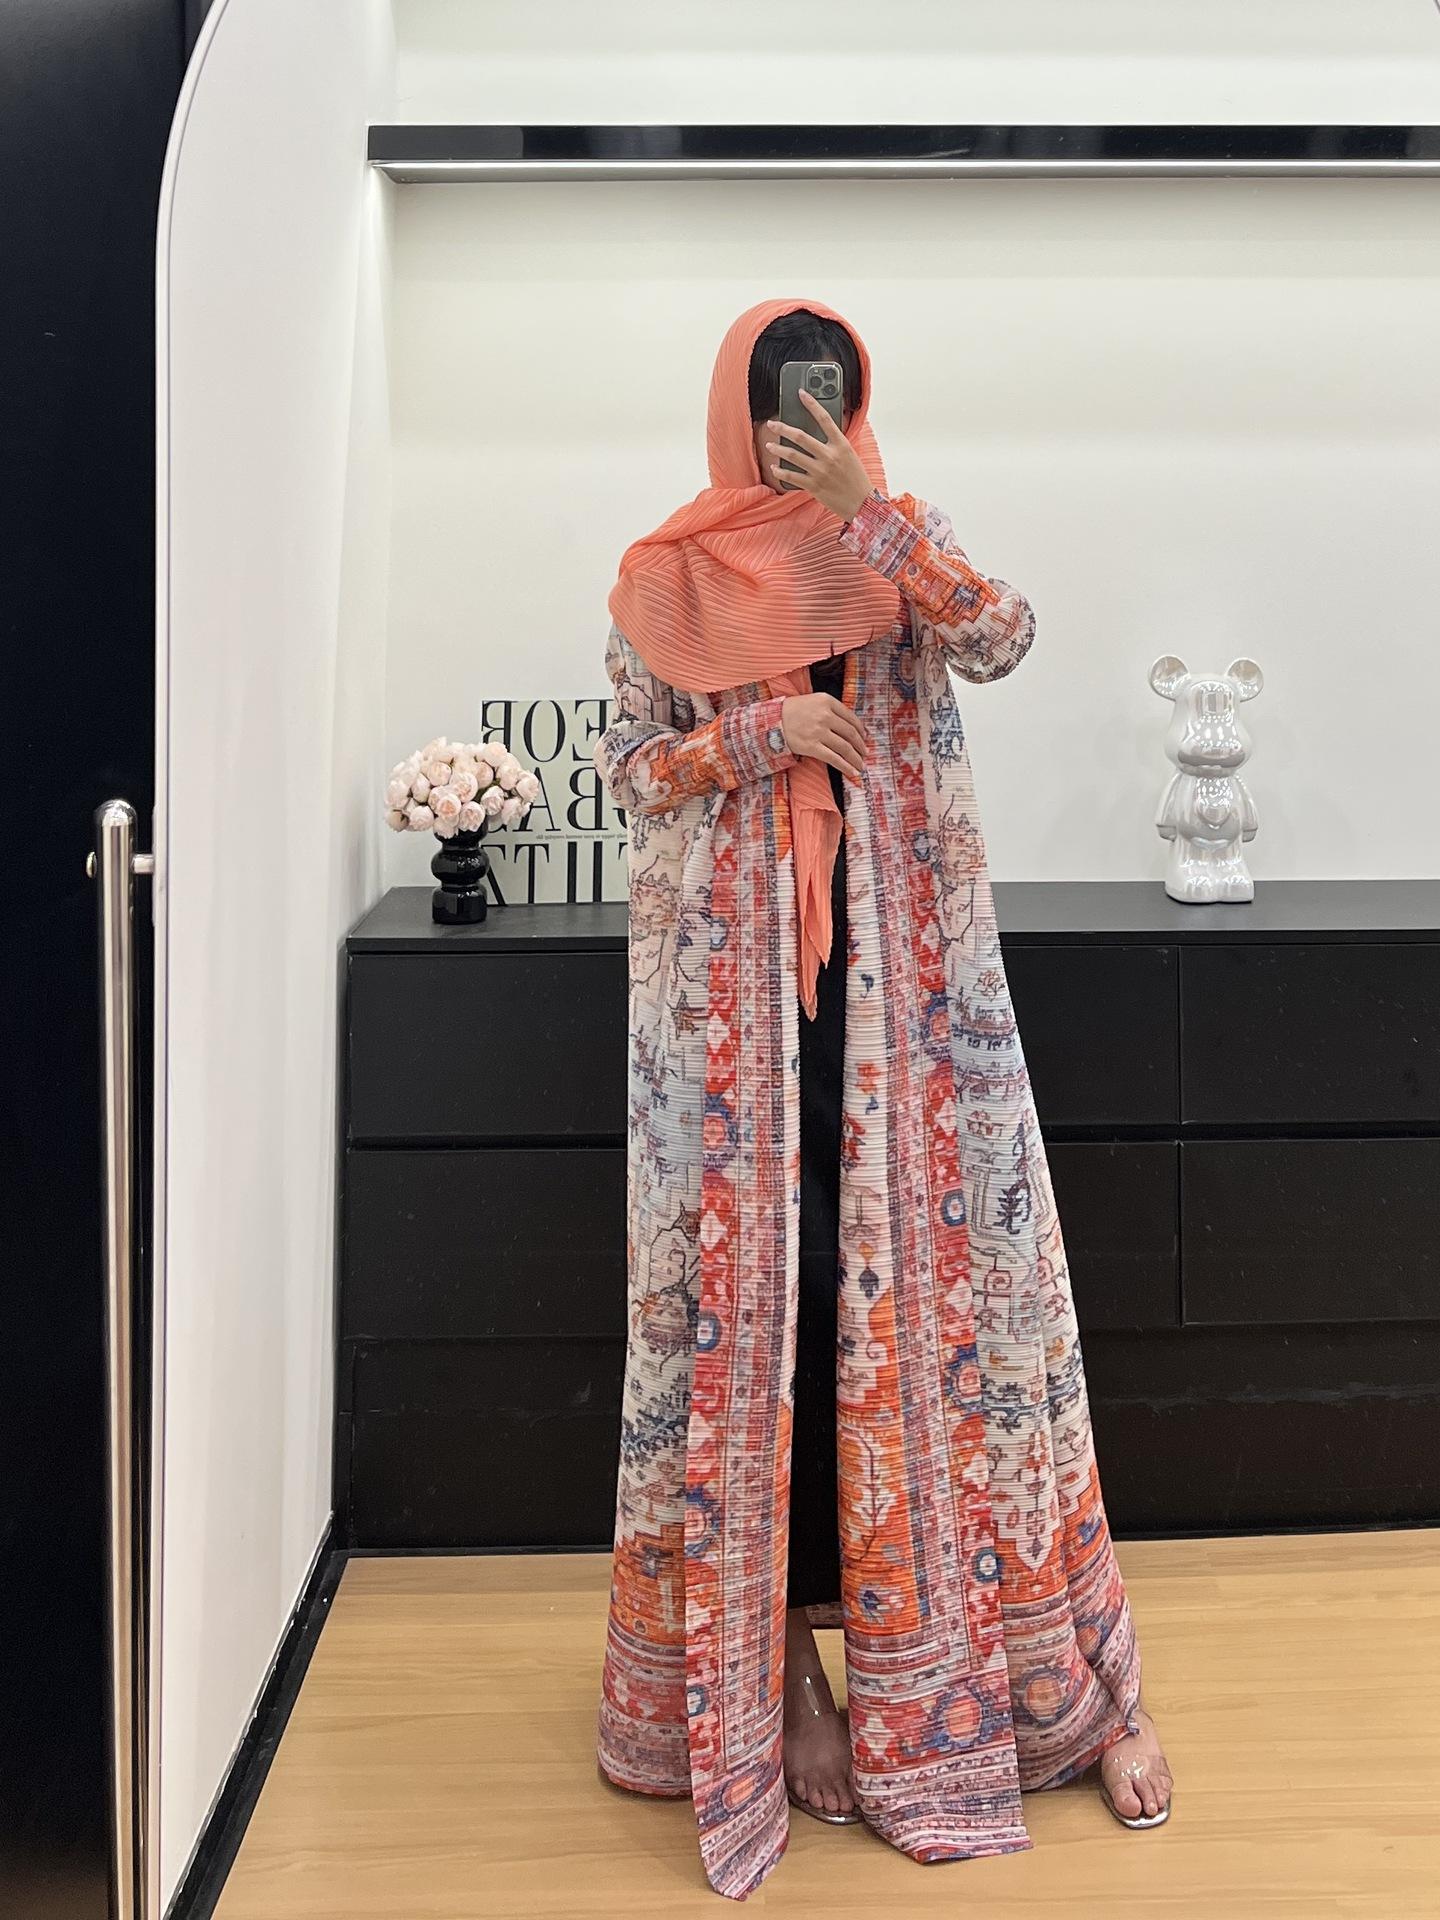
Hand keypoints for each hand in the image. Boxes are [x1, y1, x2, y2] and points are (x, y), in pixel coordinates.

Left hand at [763, 389, 873, 521]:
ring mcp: (820, 471)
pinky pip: (792, 477)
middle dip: (782, 428)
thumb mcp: (850, 455)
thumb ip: (835, 443)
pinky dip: (780, 471)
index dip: (812, 404)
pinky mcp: (814, 486)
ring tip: (770, 444)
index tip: (801, 394)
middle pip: (801, 437)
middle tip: (772, 424)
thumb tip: (821, 431)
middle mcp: (829, 456)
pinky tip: (774, 467)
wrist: (861, 504)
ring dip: (778, 449)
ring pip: (792, 455)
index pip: (824, 418)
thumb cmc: (856, 478)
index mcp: (841, 445)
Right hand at [780, 692, 871, 785]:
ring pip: (844, 747)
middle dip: (861, 746)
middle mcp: (825, 715)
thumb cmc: (793, 711)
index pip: (851, 718)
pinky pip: (833, 758)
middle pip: (850, 733)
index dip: (861, 731)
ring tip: (861, 766)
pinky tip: (852, 772)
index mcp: (827, 701)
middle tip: (865, 754)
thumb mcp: (814, 701)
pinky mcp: (812, 746)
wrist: (771, 721)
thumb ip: (832, 709)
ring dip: (856, 758)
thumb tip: (852, 727)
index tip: (865, 738)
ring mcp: (818, 731)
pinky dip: (845, 766)